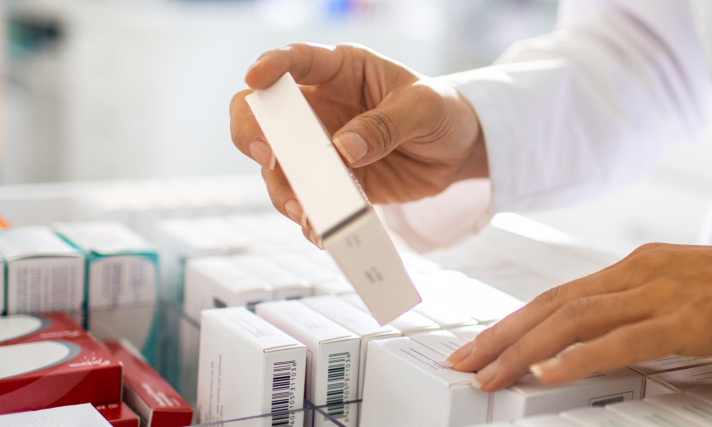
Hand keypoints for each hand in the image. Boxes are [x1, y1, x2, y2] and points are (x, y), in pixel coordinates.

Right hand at [231, 43, 486, 244]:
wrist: (459, 149)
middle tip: (267, 157)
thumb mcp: (425, 107)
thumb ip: (386, 124)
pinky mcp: (332, 183)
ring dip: (284, 190)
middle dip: (252, 134)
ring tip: (305, 212)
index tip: (255, 78)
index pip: (295, 61)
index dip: (270, 65)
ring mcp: (319, 148)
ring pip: (279, 168)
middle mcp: (319, 107)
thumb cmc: (441, 110)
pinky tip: (321, 231)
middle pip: (262, 115)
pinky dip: (311, 218)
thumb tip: (343, 150)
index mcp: (340, 70)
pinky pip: (309, 201)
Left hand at [445, 239, 711, 391]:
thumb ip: (646, 315)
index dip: (515, 321)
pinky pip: (623, 340)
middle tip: (463, 363)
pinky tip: (548, 374)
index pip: (561, 295)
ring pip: (575, 320)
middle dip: (502, 335)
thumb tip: (607, 345)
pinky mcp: (691, 318)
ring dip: (524, 349)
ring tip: (489, 374)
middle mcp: (641, 272)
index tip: (481, 344)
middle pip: (554, 304)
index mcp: (640, 267)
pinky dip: (579, 357)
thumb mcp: (690, 299)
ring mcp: (664, 292)